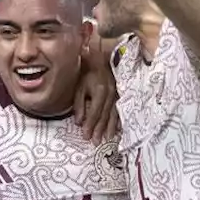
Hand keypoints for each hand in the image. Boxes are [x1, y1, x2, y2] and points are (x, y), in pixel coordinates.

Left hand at [73, 22, 119, 143]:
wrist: (102, 56)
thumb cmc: (87, 71)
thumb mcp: (80, 85)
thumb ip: (79, 104)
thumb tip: (78, 122)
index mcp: (100, 91)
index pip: (95, 113)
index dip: (90, 126)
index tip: (85, 137)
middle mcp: (111, 94)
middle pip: (105, 116)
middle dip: (100, 130)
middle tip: (95, 143)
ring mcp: (118, 94)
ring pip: (114, 114)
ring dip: (110, 128)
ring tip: (107, 139)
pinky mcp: (120, 93)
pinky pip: (120, 109)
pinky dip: (119, 120)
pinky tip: (118, 129)